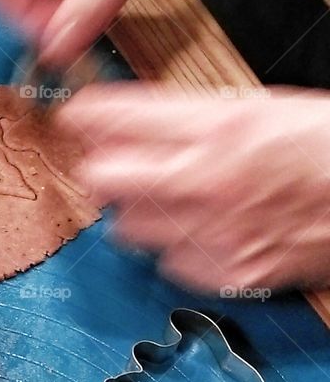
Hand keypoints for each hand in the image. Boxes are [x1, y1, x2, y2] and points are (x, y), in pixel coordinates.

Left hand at [61, 85, 329, 292]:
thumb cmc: (324, 146)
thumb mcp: (262, 108)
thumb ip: (192, 118)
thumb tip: (128, 122)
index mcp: (221, 126)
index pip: (117, 117)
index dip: (85, 115)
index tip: (76, 116)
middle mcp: (209, 180)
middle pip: (103, 179)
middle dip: (103, 167)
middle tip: (116, 162)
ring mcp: (216, 232)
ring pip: (128, 227)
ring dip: (136, 211)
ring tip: (169, 198)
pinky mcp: (228, 273)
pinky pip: (168, 263)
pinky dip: (174, 248)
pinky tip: (200, 230)